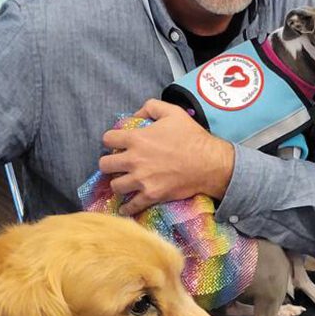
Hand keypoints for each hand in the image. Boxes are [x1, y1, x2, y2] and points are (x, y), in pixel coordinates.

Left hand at [98, 99, 234, 215]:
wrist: (210, 163)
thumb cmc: (192, 136)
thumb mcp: (173, 112)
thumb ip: (150, 107)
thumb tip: (135, 115)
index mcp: (137, 139)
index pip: (108, 139)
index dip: (111, 140)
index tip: (116, 144)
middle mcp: (134, 160)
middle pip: (104, 165)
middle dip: (109, 163)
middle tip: (117, 165)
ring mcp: (142, 180)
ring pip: (115, 186)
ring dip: (118, 183)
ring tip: (124, 182)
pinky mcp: (151, 195)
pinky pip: (131, 206)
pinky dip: (126, 208)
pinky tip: (125, 208)